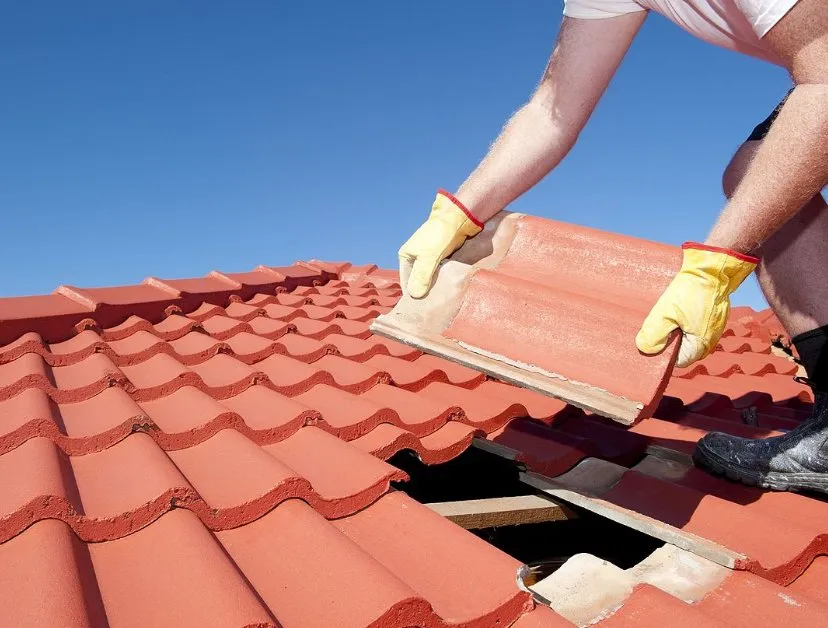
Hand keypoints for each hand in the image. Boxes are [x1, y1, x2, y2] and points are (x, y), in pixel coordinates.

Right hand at [398, 190, 482, 297]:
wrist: (458, 218)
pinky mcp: (440, 258)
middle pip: (418, 280)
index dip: (412, 294)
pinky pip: (438, 273)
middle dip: (424, 292)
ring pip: (429, 278)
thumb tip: (414, 296)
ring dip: (434, 287)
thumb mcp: (428, 257)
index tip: (421, 308)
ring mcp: (428, 258)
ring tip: (439, 301)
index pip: (406, 281)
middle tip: (432, 307)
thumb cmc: (440, 236)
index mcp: (406, 256)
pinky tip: (446, 290)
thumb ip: (421, 276)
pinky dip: (441, 281)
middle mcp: (415, 258)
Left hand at [636, 243, 758, 367]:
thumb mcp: (666, 312)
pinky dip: (684, 320)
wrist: (712, 268)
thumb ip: (654, 334)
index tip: (653, 340)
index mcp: (700, 344)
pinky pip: (695, 324)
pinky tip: (675, 309)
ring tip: (665, 315)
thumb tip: (645, 349)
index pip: (677, 362)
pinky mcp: (713, 315)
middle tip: (656, 325)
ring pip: (688, 336)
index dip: (663, 353)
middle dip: (668, 340)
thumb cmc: (691, 290)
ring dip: (676, 328)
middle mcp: (710, 339)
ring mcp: (713, 327)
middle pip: (683, 349)